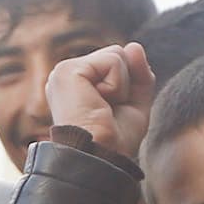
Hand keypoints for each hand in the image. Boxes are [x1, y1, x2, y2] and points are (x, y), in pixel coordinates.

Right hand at [43, 43, 153, 161]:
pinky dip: (117, 86)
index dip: (128, 86)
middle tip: (109, 111)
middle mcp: (68, 74)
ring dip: (122, 86)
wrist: (100, 157)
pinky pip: (113, 61)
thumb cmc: (114, 141)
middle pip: (119, 54)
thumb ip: (139, 74)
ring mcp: (64, 70)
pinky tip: (99, 102)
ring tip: (103, 108)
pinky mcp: (68, 70)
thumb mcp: (134, 104)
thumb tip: (134, 46)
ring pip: (117, 54)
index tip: (113, 113)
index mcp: (79, 82)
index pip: (117, 63)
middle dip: (127, 84)